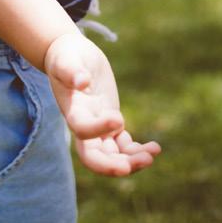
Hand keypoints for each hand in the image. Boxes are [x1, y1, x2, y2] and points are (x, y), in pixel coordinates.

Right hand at [44, 32, 160, 175]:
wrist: (70, 58)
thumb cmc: (66, 57)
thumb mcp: (66, 59)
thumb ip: (71, 71)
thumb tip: (81, 81)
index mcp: (73, 110)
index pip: (82, 129)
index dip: (99, 128)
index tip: (118, 119)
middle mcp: (84, 124)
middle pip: (94, 156)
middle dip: (113, 164)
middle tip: (137, 162)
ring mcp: (98, 126)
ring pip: (112, 154)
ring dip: (131, 160)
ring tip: (152, 155)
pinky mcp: (111, 121)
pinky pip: (123, 144)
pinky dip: (136, 150)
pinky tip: (155, 149)